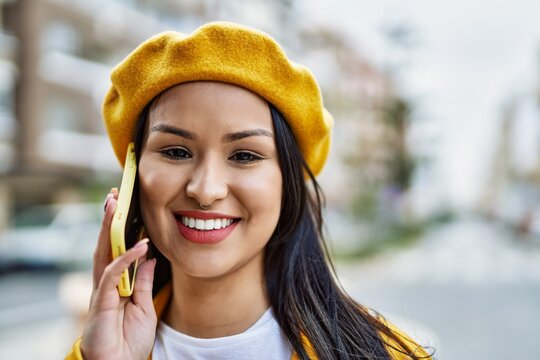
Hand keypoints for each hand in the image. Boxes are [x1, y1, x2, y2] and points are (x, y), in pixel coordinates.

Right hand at [80, 189, 156, 359]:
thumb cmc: (129, 339)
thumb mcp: (144, 305)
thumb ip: (145, 281)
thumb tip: (149, 256)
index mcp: (116, 283)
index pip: (117, 250)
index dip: (121, 230)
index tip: (125, 207)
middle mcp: (106, 283)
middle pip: (107, 246)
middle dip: (110, 220)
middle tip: (114, 195)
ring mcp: (102, 291)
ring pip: (104, 253)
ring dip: (109, 229)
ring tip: (114, 205)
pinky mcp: (101, 302)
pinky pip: (113, 275)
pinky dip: (125, 259)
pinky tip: (139, 245)